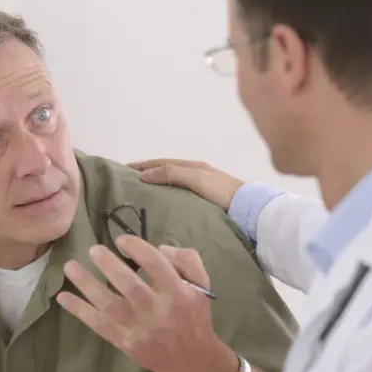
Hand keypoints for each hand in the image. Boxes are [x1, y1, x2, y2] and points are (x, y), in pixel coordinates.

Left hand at [57, 235, 237, 371]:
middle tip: (93, 250)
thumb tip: (157, 247)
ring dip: (86, 284)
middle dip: (109, 265)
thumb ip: (186, 259)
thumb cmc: (194, 316)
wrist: (191, 360)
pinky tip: (62, 297)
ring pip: (109, 304)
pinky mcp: (124, 342)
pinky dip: (79, 311)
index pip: (155, 264)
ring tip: (69, 267)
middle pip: (129, 285)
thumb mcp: (201, 284)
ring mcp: (138, 329)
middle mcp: (157, 311)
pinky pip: (98, 325)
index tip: (121, 240)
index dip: (136, 248)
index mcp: (178, 293)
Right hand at [127, 158, 244, 211]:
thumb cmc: (222, 191)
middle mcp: (196, 175)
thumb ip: (171, 173)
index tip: (123, 170)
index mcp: (193, 166)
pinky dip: (167, 198)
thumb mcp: (195, 178)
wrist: (249, 209)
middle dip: (147, 175)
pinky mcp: (205, 204)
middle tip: (127, 184)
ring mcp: (201, 189)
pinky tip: (161, 208)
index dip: (142, 165)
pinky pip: (179, 197)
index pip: (161, 162)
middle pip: (166, 172)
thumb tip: (144, 175)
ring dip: (156, 188)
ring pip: (172, 185)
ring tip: (140, 198)